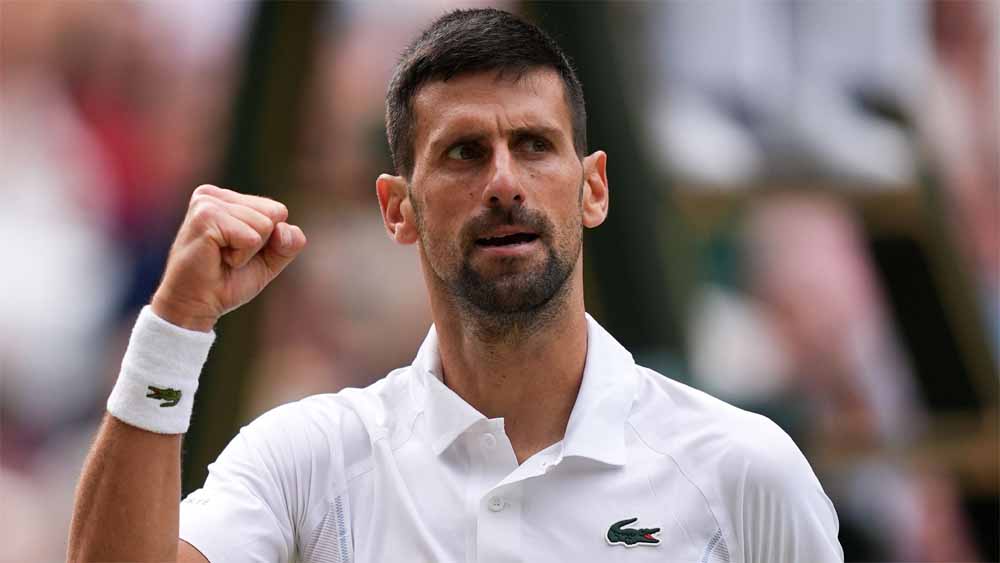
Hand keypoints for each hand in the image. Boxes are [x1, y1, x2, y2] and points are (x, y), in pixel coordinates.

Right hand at [151, 185, 306, 331]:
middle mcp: (213, 194)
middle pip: (274, 214)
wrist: (195, 306)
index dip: (269, 240)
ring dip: (247, 252)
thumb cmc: (227, 282)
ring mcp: (207, 203)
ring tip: (221, 257)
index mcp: (226, 198)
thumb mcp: (269, 261)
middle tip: (228, 256)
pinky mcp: (206, 217)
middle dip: (259, 244)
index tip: (239, 251)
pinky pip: (251, 238)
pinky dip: (240, 257)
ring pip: (265, 225)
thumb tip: (285, 228)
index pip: (277, 210)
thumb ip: (288, 243)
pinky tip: (217, 258)